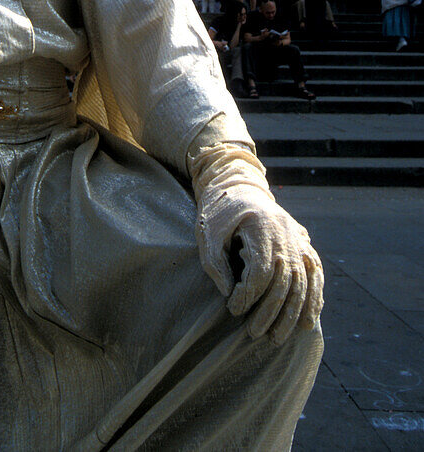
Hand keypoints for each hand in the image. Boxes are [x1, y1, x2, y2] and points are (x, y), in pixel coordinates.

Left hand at [193, 153, 323, 345]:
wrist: (239, 185)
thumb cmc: (218, 212)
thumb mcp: (207, 233)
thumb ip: (215, 263)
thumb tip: (231, 295)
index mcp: (259, 224)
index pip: (261, 270)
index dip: (248, 294)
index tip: (233, 309)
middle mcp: (285, 231)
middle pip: (285, 279)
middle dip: (271, 312)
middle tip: (256, 334)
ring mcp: (298, 236)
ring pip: (304, 280)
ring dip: (295, 313)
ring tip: (280, 337)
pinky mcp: (303, 241)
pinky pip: (316, 273)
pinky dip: (314, 298)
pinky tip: (308, 321)